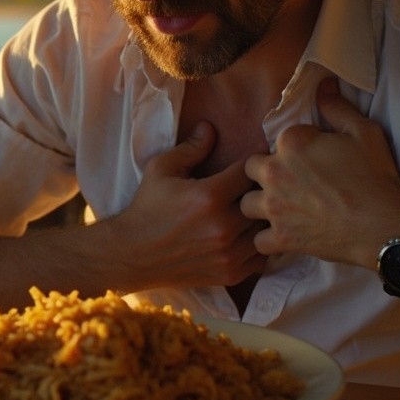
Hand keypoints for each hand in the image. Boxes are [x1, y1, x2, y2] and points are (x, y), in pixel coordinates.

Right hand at [106, 121, 266, 290]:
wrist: (133, 254)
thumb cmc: (148, 207)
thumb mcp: (162, 169)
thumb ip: (191, 148)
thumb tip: (210, 126)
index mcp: (210, 196)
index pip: (251, 171)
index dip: (252, 164)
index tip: (249, 164)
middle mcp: (224, 226)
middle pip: (264, 201)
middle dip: (261, 191)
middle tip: (254, 187)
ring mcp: (229, 253)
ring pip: (266, 230)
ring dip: (261, 220)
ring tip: (252, 212)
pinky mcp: (230, 273)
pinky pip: (261, 257)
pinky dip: (258, 245)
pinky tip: (245, 235)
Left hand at [241, 78, 399, 268]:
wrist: (386, 226)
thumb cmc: (377, 178)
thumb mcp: (364, 132)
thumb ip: (337, 107)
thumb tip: (322, 84)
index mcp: (291, 143)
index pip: (276, 140)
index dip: (292, 150)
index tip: (310, 161)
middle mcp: (274, 173)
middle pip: (250, 170)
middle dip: (264, 175)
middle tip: (288, 185)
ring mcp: (274, 208)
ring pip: (246, 205)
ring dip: (260, 207)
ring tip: (280, 210)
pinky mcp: (280, 238)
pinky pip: (258, 241)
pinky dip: (270, 240)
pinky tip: (284, 236)